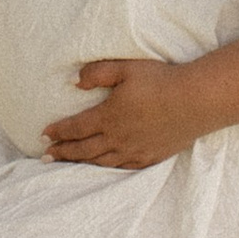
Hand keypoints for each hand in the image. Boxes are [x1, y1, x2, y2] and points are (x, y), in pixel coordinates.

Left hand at [43, 57, 200, 168]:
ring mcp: (134, 150)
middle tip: (46, 157)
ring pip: (100, 161)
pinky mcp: (150, 156)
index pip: (75, 127)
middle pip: (83, 149)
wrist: (195, 101)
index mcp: (108, 116)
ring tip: (67, 164)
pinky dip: (106, 168)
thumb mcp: (125, 68)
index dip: (58, 132)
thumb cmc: (160, 81)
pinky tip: (102, 167)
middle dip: (62, 152)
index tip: (43, 135)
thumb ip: (96, 73)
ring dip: (80, 163)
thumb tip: (72, 81)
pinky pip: (122, 167)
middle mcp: (118, 138)